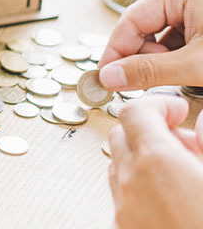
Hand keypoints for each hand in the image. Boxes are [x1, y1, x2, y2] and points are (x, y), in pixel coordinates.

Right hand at [98, 0, 202, 90]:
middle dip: (143, 57)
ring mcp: (195, 5)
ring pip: (159, 36)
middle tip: (144, 83)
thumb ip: (149, 71)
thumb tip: (109, 77)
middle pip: (143, 27)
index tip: (106, 77)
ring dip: (160, 60)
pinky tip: (185, 71)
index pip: (131, 20)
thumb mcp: (196, 66)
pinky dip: (175, 59)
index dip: (116, 52)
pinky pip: (176, 39)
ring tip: (179, 76)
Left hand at [109, 96, 202, 228]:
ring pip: (120, 166)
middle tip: (185, 142)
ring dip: (145, 159)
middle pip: (123, 135)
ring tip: (183, 173)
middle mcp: (131, 182)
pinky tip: (173, 200)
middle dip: (150, 130)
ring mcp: (125, 209)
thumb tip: (202, 126)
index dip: (158, 105)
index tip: (178, 109)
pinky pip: (124, 197)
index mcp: (157, 161)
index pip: (136, 112)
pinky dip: (141, 187)